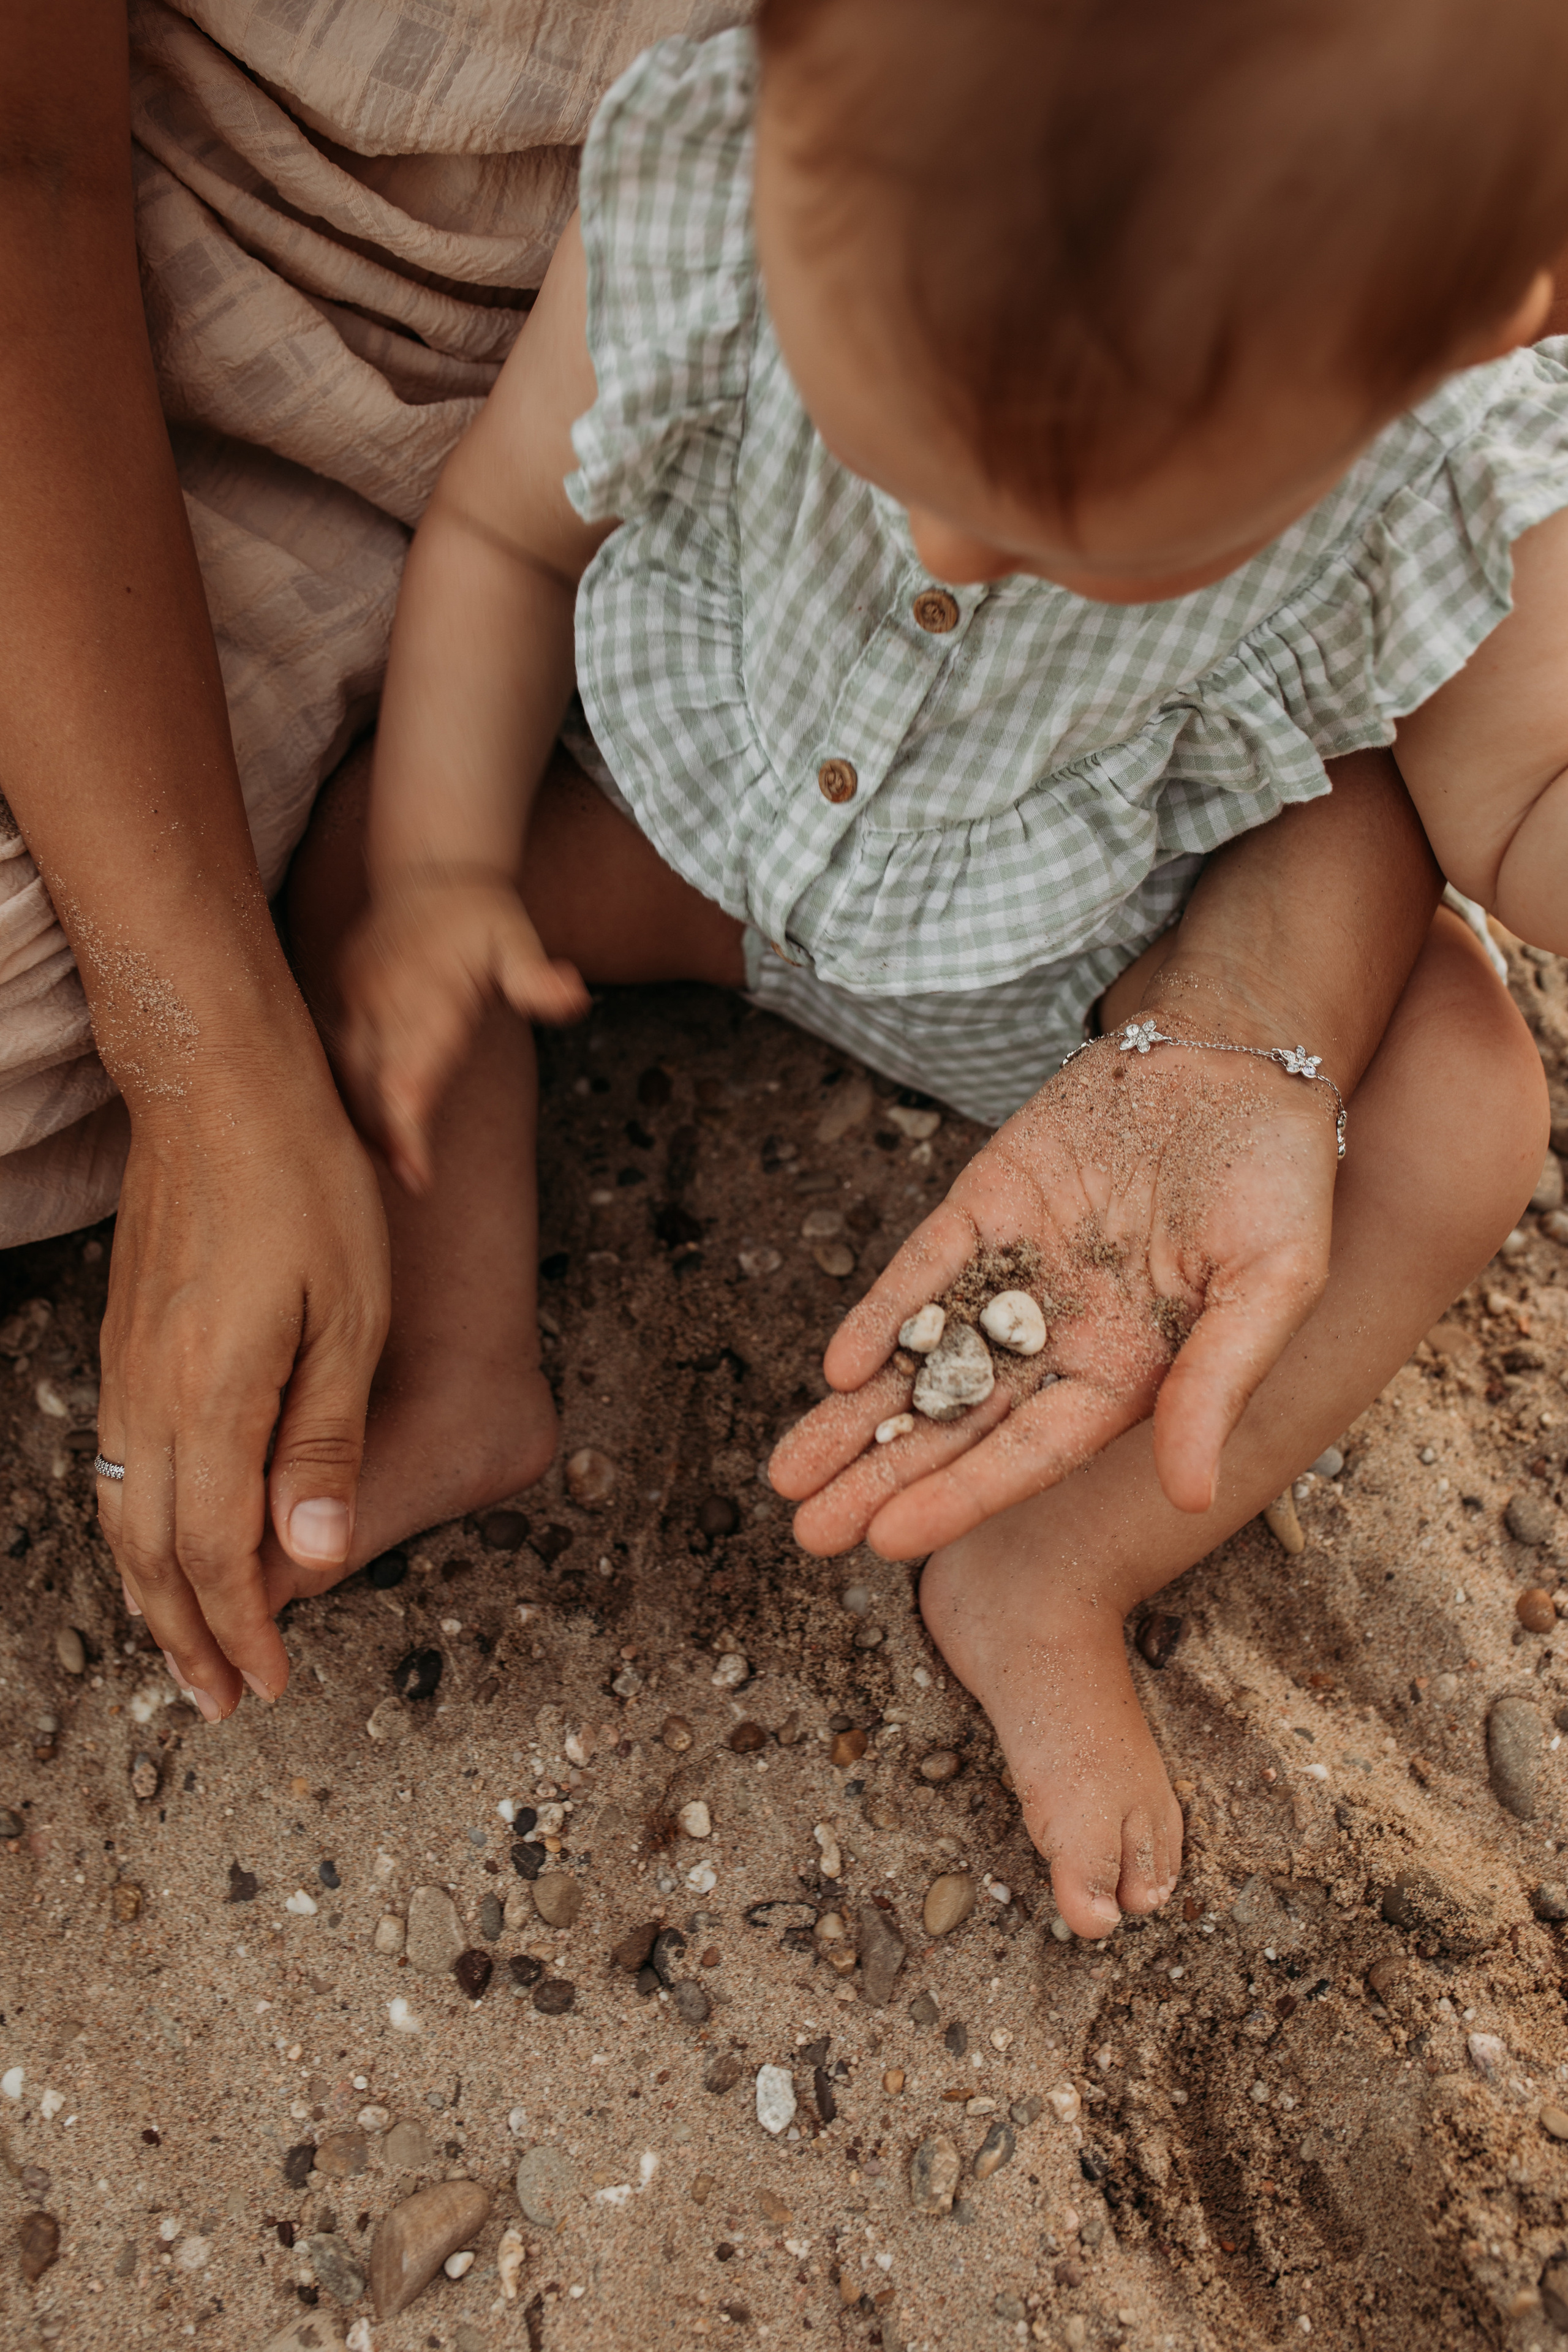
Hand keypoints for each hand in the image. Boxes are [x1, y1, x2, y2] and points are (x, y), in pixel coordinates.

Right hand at [94, 1046, 389, 1715]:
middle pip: (156, 1554)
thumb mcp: (353, 1315)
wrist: (222, 1089)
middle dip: (188, 1638)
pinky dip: (132, 1527)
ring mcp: (127, 1366)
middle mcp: (153, 1395)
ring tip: (183, 1648)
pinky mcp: (122, 1340)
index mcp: (216, 1397)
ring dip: (151, 1593)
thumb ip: (326, 1441)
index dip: (243, 1630)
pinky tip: (155, 1541)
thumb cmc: (309, 1189)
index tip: (268, 1686)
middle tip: (219, 1703)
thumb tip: (313, 1560)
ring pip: (121, 1515)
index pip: (220, 1555)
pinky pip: (114, 1464)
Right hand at [339, 869, 586, 1190]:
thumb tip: (574, 994)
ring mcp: (358, 999)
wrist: (428, 871)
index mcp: (428, 997)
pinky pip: (339, 1054)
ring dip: (366, 1119)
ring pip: (349, 1075)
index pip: (408, 1078)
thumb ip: (537, 978)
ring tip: (392, 1161)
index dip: (407, 1131)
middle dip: (386, 1137)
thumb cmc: (481, 916)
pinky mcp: (345, 995)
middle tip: (411, 1180)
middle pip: (372, 1088)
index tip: (417, 1175)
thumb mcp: (517, 939)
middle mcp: (385, 1002)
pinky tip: (369, 1121)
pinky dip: (351, 1090)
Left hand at [771, 1022, 1340, 1557]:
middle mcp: (1062, 1338)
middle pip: (958, 1423)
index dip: (959, 1497)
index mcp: (1128, 1375)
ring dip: (857, 1416)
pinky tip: (836, 1369)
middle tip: (808, 1535)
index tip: (887, 1541)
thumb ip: (1217, 1384)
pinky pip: (922, 1270)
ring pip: (924, 1359)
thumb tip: (1186, 1494)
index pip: (1030, 1453)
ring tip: (787, 1476)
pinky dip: (880, 1317)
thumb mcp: (1273, 1283)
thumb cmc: (1277, 1179)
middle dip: (881, 1476)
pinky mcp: (985, 1207)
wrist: (1237, 1055)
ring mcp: (1016, 1272)